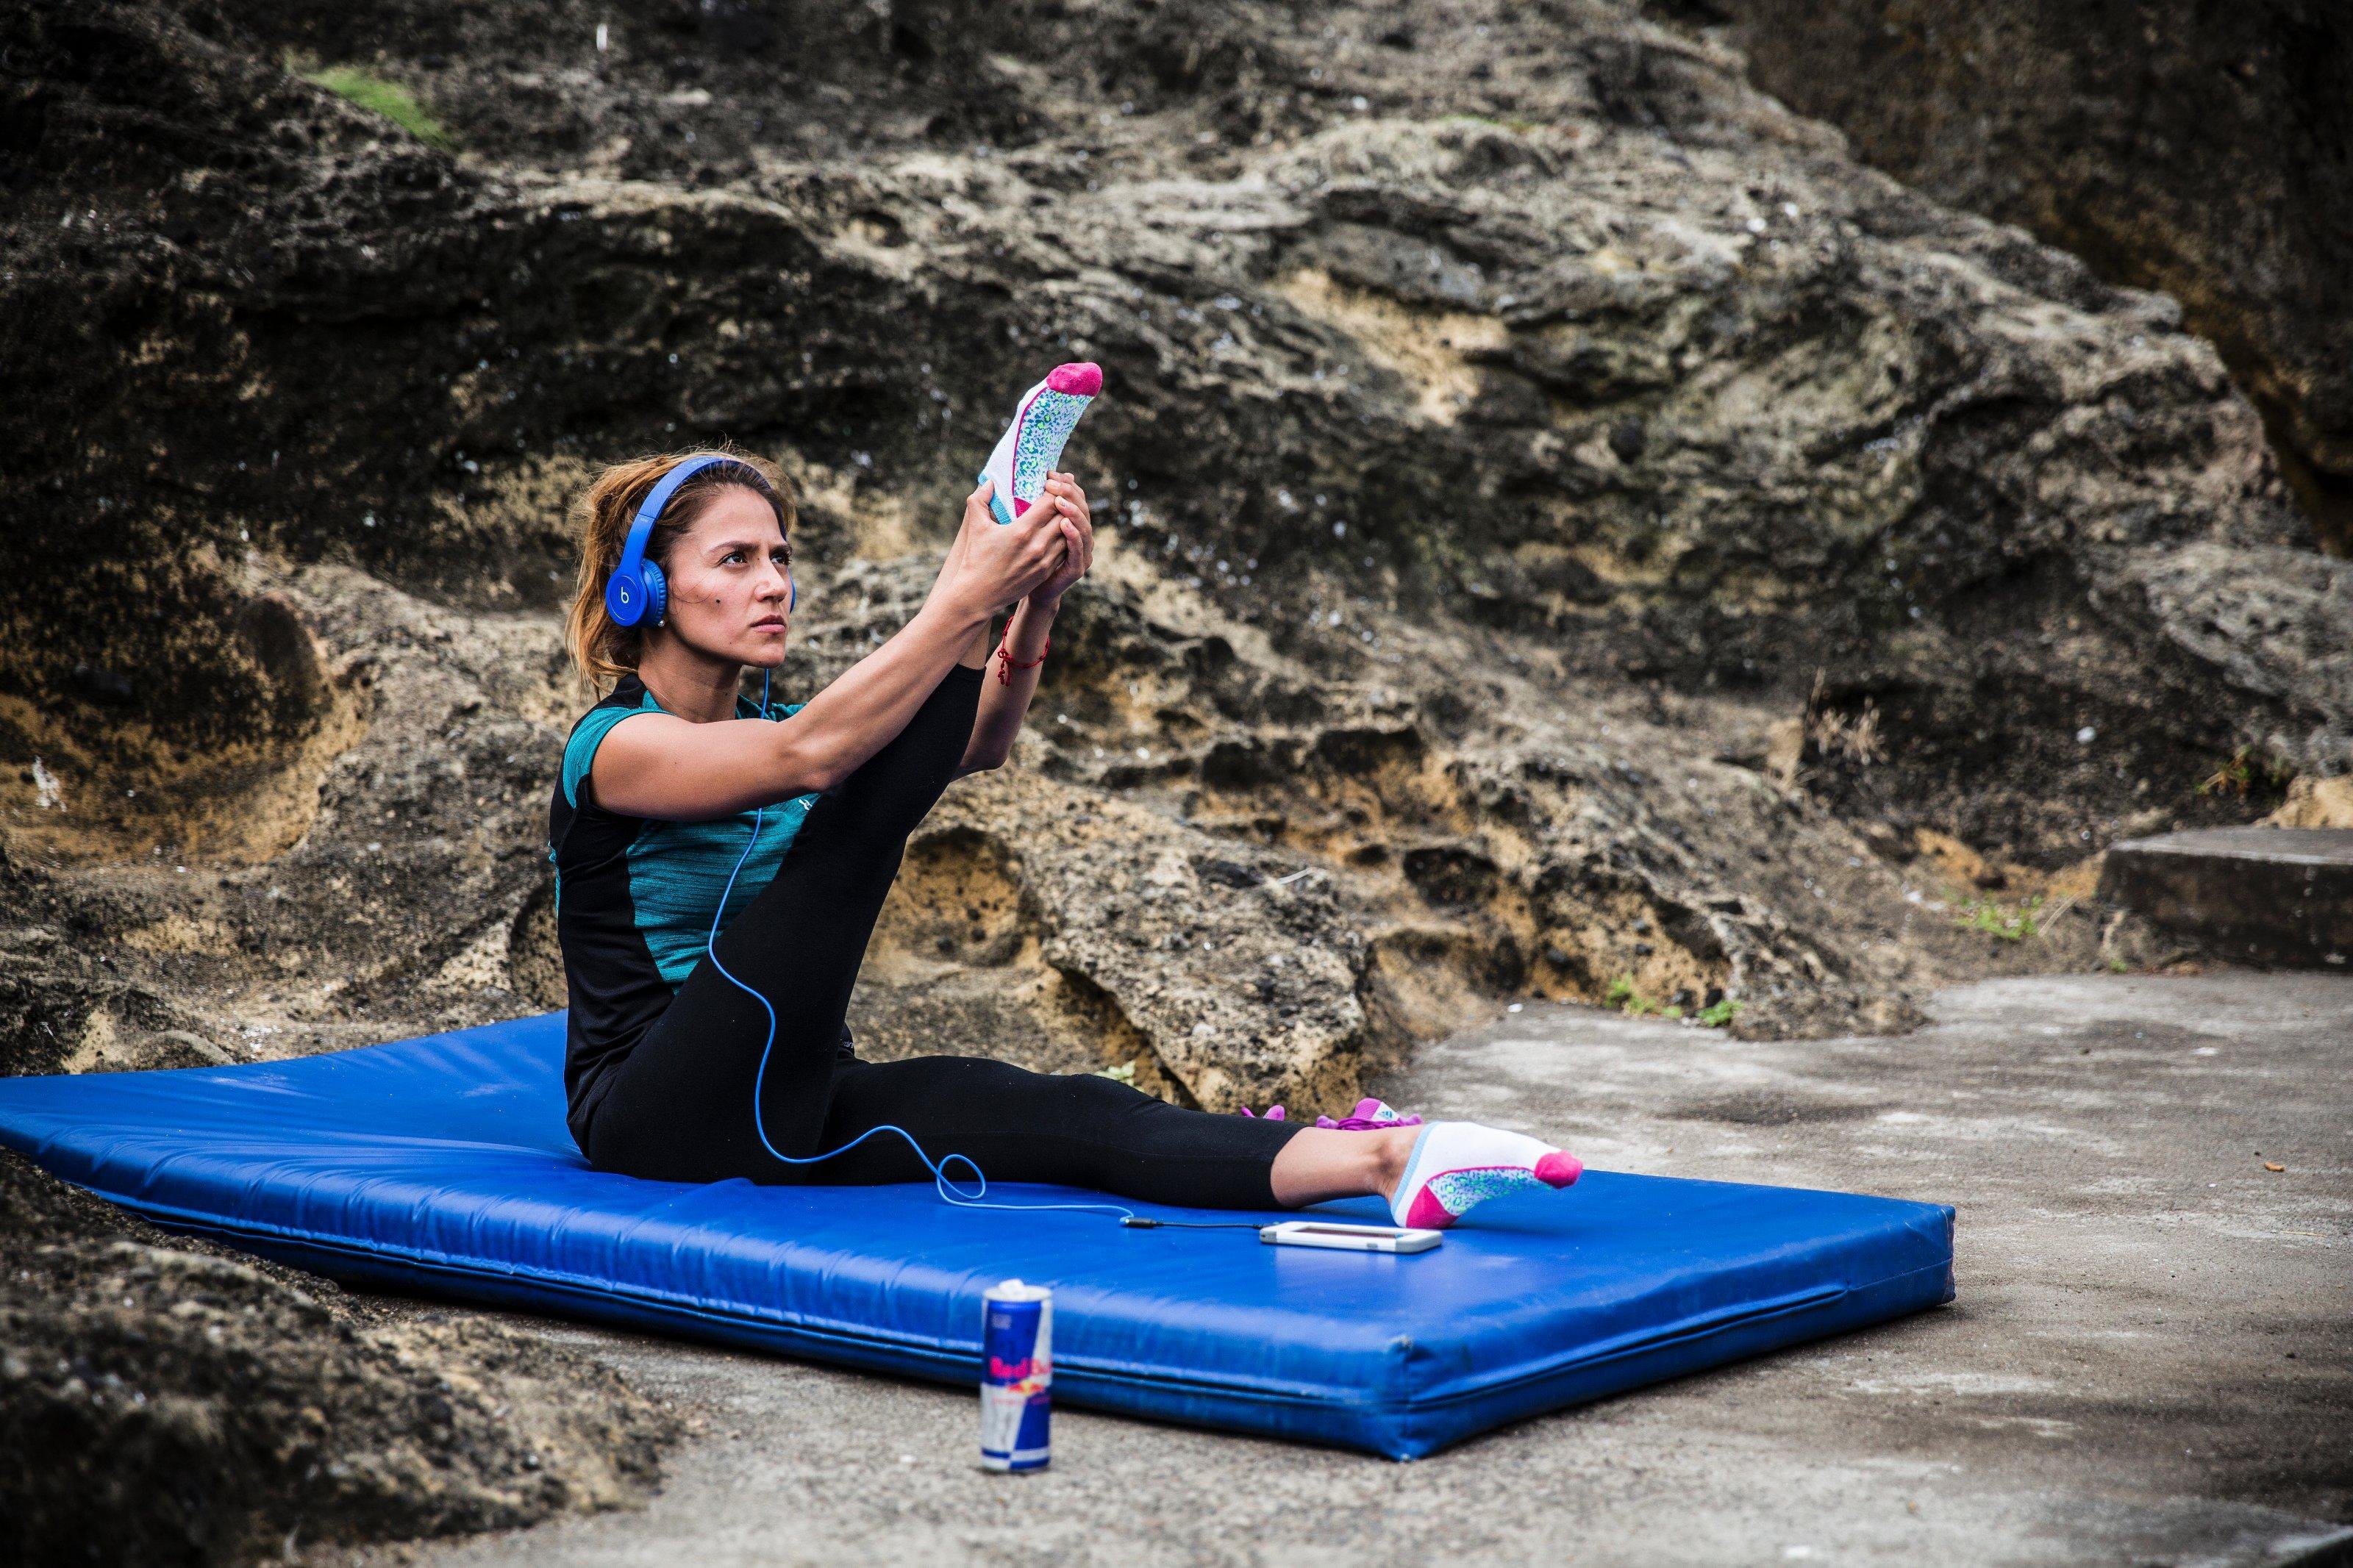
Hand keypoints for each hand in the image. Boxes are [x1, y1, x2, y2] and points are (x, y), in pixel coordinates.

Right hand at [937, 478, 1070, 615]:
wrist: (979, 595)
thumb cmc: (976, 559)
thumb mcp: (976, 527)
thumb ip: (980, 500)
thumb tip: (990, 483)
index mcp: (1022, 530)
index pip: (1050, 503)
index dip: (1054, 490)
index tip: (1050, 483)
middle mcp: (1038, 545)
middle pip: (1063, 516)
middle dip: (1063, 503)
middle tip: (1059, 494)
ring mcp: (1044, 561)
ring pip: (1067, 534)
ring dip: (1066, 521)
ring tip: (1061, 512)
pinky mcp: (1046, 572)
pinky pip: (1064, 550)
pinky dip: (1064, 539)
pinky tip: (1058, 532)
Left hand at [1025, 472, 1092, 607]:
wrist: (1020, 590)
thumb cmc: (1016, 557)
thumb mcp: (1017, 527)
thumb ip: (1017, 505)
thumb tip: (1000, 480)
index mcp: (1066, 520)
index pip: (1073, 495)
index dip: (1064, 482)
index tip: (1047, 473)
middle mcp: (1077, 533)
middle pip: (1082, 506)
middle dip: (1068, 492)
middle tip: (1051, 483)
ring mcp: (1080, 551)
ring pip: (1084, 525)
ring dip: (1073, 511)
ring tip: (1058, 500)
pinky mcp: (1076, 567)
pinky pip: (1078, 549)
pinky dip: (1074, 535)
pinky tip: (1063, 524)